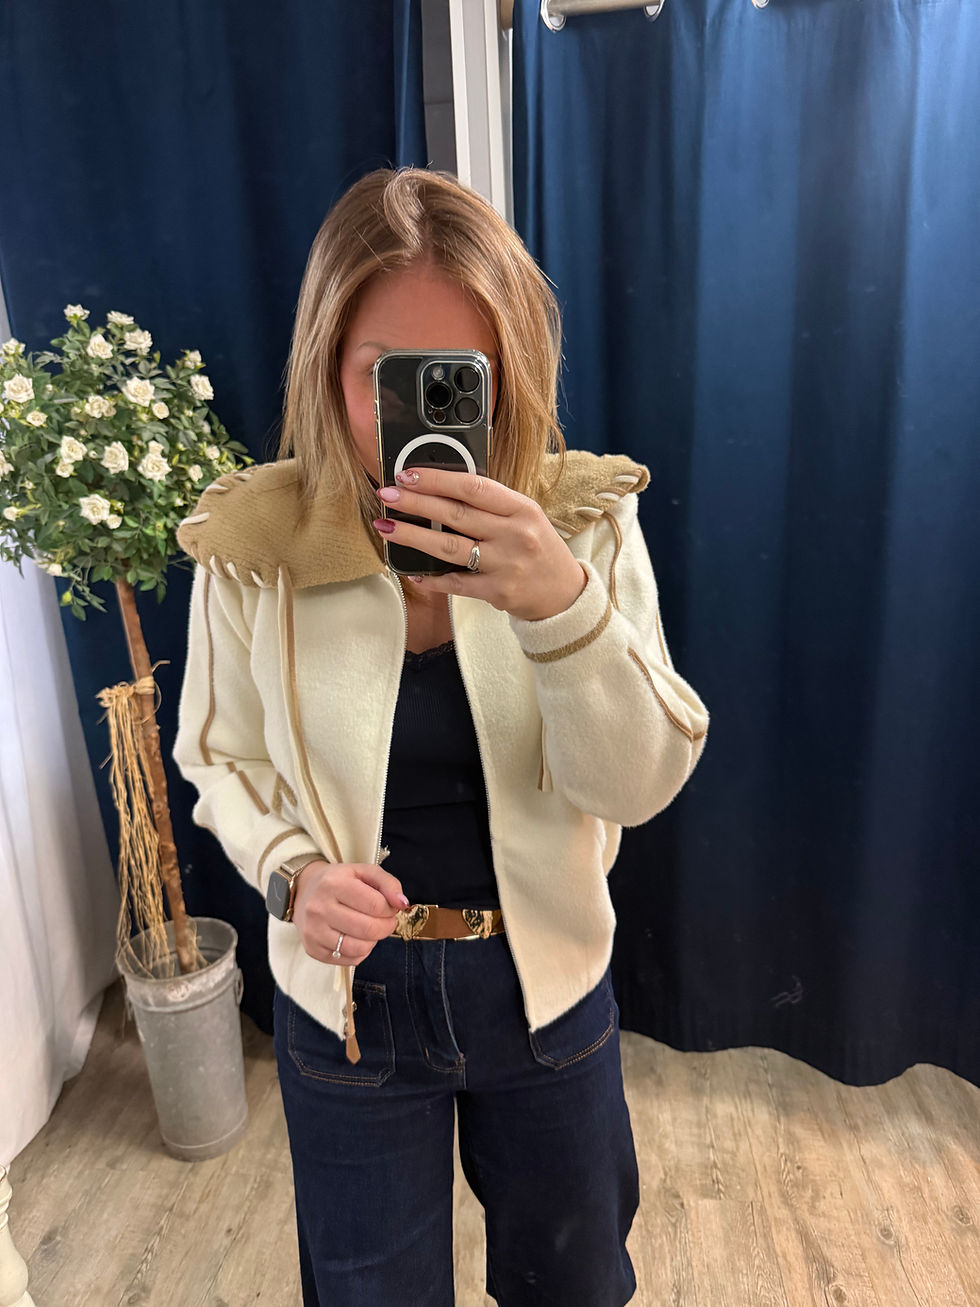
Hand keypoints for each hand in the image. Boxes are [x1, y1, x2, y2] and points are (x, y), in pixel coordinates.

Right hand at [292, 861, 406, 965]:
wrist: (304, 890)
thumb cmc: (339, 881)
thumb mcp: (364, 872)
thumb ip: (388, 884)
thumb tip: (403, 904)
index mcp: (333, 884)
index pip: (375, 904)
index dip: (390, 909)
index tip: (390, 907)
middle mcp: (319, 908)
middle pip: (368, 929)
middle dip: (386, 927)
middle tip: (386, 921)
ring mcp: (313, 931)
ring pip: (359, 949)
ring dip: (374, 941)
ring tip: (371, 929)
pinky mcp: (312, 949)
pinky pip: (348, 960)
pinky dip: (361, 952)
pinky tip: (357, 938)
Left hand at [372, 468, 587, 621]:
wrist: (564, 594)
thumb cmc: (538, 549)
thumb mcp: (524, 518)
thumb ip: (491, 505)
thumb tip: (440, 490)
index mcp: (521, 508)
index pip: (473, 487)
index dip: (436, 479)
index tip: (408, 474)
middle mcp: (514, 534)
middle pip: (455, 514)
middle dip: (415, 503)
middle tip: (387, 495)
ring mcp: (505, 564)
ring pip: (449, 547)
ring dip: (413, 536)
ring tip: (386, 528)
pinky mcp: (497, 591)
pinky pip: (456, 583)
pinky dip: (431, 578)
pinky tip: (411, 571)